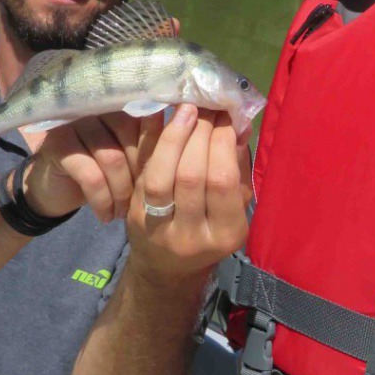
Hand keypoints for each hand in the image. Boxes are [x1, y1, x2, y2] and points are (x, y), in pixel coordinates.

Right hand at [23, 110, 164, 223]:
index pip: (151, 120)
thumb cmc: (104, 173)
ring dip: (122, 192)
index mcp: (123, 104)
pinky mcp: (58, 144)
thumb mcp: (132, 162)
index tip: (169, 182)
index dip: (162, 152)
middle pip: (133, 139)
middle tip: (145, 204)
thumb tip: (192, 150)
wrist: (56, 190)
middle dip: (141, 177)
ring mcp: (76, 122)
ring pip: (113, 159)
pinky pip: (91, 175)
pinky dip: (102, 200)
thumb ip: (154, 149)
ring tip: (124, 213)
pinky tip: (106, 216)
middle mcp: (100, 106)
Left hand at [126, 104, 252, 280]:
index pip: (222, 181)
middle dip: (199, 134)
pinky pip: (144, 178)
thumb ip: (238, 167)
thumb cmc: (209, 230)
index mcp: (226, 234)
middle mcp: (193, 237)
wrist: (167, 267)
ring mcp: (160, 231)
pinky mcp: (135, 220)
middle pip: (192, 176)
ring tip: (185, 110)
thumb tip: (239, 123)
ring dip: (174, 137)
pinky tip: (163, 126)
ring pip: (162, 177)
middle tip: (204, 107)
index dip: (222, 142)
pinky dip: (154, 148)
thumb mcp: (234, 206)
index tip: (225, 116)